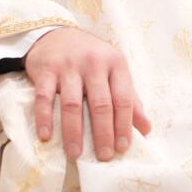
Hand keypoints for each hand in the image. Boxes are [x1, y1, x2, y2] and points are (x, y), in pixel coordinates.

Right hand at [24, 27, 150, 160]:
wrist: (56, 34)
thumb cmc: (90, 59)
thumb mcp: (114, 71)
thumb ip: (130, 99)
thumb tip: (146, 128)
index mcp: (116, 64)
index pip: (123, 98)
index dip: (124, 125)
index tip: (123, 148)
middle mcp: (94, 63)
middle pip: (101, 104)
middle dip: (103, 133)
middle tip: (104, 156)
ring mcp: (69, 66)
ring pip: (73, 103)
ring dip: (74, 132)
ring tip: (75, 154)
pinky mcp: (46, 70)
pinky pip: (45, 97)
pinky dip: (45, 118)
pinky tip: (46, 136)